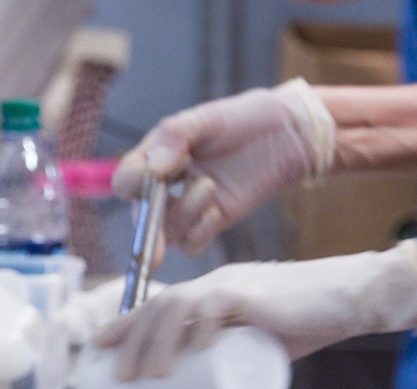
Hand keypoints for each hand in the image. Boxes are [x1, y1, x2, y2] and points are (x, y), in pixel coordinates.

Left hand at [92, 240, 416, 380]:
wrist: (351, 298)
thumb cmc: (310, 323)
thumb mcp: (263, 347)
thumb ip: (240, 368)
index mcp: (212, 293)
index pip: (158, 305)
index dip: (124, 325)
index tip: (97, 350)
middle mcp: (216, 284)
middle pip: (159, 307)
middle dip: (131, 342)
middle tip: (117, 379)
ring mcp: (234, 284)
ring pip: (179, 306)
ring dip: (156, 341)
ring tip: (146, 376)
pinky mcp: (256, 292)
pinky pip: (219, 303)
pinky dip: (203, 325)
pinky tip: (191, 347)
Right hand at [113, 79, 335, 254]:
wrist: (288, 134)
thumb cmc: (245, 118)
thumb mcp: (207, 118)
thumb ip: (175, 137)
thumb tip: (153, 168)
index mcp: (158, 155)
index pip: (127, 179)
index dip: (130, 183)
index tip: (146, 177)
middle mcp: (169, 184)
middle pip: (142, 215)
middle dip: (147, 226)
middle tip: (153, 239)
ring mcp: (191, 205)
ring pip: (168, 232)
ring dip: (182, 216)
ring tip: (208, 186)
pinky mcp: (215, 220)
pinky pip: (193, 243)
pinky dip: (199, 232)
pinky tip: (216, 212)